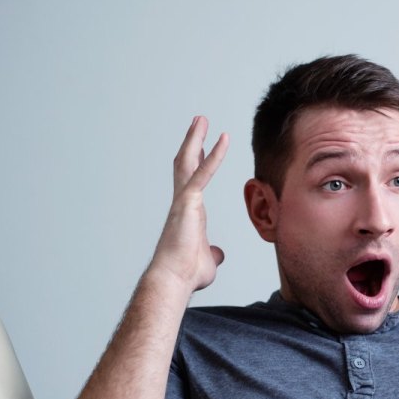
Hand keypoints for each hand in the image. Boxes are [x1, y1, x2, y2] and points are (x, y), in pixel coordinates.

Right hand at [150, 116, 229, 292]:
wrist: (174, 279)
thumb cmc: (187, 274)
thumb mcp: (207, 261)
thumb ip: (212, 253)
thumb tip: (216, 254)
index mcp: (189, 214)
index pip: (193, 182)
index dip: (199, 163)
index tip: (202, 148)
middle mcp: (184, 203)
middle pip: (186, 165)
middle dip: (193, 142)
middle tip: (199, 123)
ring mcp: (184, 201)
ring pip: (188, 162)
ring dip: (195, 139)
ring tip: (201, 119)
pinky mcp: (188, 202)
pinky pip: (203, 174)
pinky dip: (214, 156)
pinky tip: (223, 139)